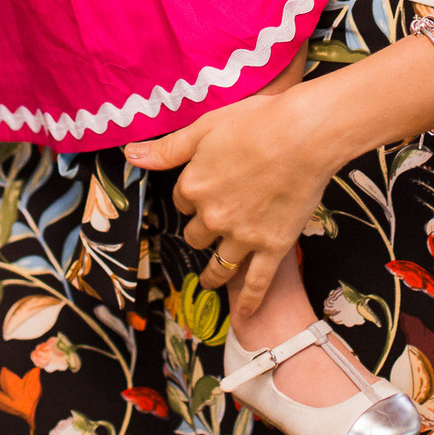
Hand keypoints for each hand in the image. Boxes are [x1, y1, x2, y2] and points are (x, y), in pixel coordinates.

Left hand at [125, 84, 332, 315]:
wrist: (303, 135)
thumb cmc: (257, 121)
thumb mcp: (205, 127)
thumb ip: (168, 148)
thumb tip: (130, 154)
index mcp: (193, 186)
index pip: (182, 201)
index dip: (193, 195)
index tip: (205, 190)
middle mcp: (212, 217)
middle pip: (196, 235)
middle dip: (202, 231)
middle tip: (214, 226)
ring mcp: (242, 236)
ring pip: (218, 265)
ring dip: (212, 274)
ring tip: (209, 280)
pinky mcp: (271, 247)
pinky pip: (255, 282)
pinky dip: (248, 300)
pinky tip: (244, 313)